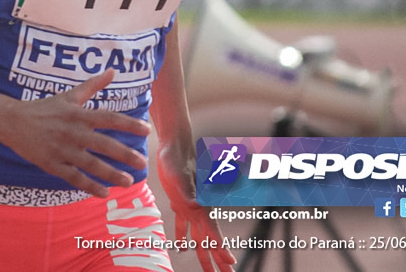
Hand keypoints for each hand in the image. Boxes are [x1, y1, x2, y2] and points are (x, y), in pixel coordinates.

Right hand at [0, 69, 150, 197]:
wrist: (12, 121)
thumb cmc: (45, 108)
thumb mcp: (69, 96)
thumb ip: (92, 85)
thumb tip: (113, 70)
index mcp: (78, 114)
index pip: (108, 118)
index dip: (128, 124)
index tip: (146, 130)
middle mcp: (73, 131)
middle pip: (103, 144)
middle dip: (124, 154)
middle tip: (142, 162)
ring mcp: (62, 149)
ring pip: (90, 164)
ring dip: (110, 173)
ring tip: (128, 181)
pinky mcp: (52, 164)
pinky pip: (73, 177)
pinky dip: (89, 186)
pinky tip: (104, 193)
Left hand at [157, 143, 235, 271]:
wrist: (174, 145)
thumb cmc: (176, 159)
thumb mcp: (178, 176)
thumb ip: (188, 192)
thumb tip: (196, 206)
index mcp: (201, 206)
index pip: (214, 233)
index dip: (222, 248)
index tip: (231, 263)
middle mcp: (198, 210)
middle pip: (210, 241)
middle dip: (218, 260)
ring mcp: (190, 207)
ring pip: (199, 237)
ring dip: (204, 254)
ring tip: (210, 271)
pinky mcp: (179, 202)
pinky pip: (182, 225)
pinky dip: (182, 236)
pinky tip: (181, 247)